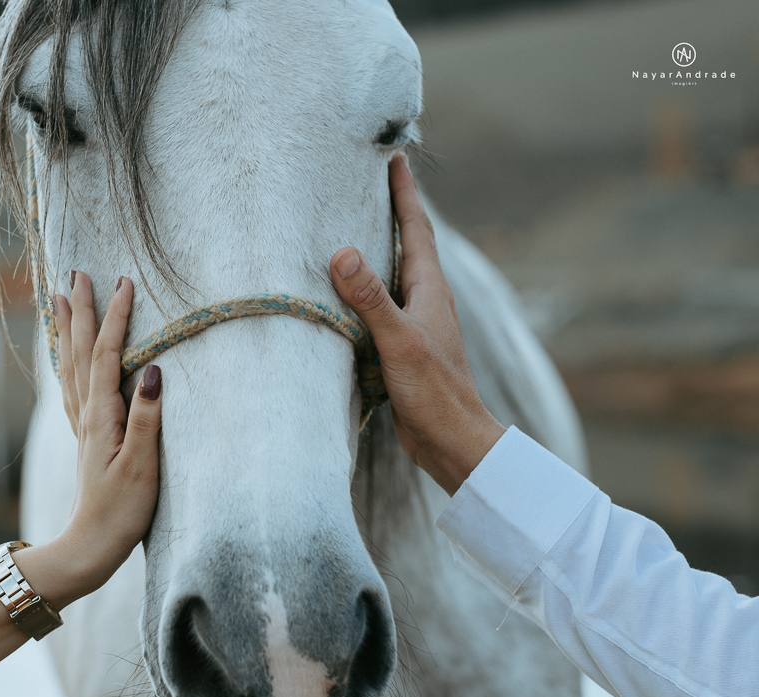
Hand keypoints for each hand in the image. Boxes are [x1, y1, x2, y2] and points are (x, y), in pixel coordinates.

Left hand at [16, 271, 162, 607]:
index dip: (115, 317)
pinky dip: (67, 360)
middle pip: (78, 352)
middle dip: (79, 311)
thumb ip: (146, 417)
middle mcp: (86, 415)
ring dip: (66, 330)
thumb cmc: (122, 510)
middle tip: (75, 273)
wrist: (91, 546)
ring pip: (69, 366)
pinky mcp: (87, 438)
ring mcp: (83, 426)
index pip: (105, 355)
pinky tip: (66, 355)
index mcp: (101, 417)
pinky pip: (71, 386)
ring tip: (60, 299)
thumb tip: (152, 368)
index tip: (122, 281)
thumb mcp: (141, 466)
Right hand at [329, 154, 504, 494]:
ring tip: (350, 227)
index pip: (415, 228)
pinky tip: (344, 294)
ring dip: (375, 250)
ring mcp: (415, 323)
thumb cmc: (434, 392)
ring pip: (392, 274)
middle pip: (405, 243)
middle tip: (366, 181)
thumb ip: (371, 299)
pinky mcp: (402, 347)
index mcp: (429, 290)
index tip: (393, 157)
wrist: (452, 441)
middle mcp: (425, 300)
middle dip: (390, 211)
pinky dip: (364, 290)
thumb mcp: (399, 341)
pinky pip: (380, 305)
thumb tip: (342, 252)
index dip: (404, 193)